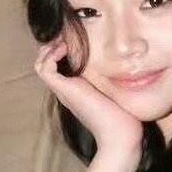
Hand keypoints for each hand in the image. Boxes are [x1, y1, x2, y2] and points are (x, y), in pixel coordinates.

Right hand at [34, 34, 143, 159]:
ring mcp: (64, 90)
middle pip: (45, 62)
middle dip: (53, 44)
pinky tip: (66, 48)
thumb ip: (117, 77)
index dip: (61, 47)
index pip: (58, 64)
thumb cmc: (124, 118)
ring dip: (49, 48)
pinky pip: (45, 68)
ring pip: (40, 63)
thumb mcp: (119, 90)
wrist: (120, 136)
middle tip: (67, 35)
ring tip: (64, 40)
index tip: (75, 37)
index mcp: (76, 89)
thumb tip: (131, 63)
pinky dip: (51, 54)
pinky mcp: (65, 90)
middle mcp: (66, 89)